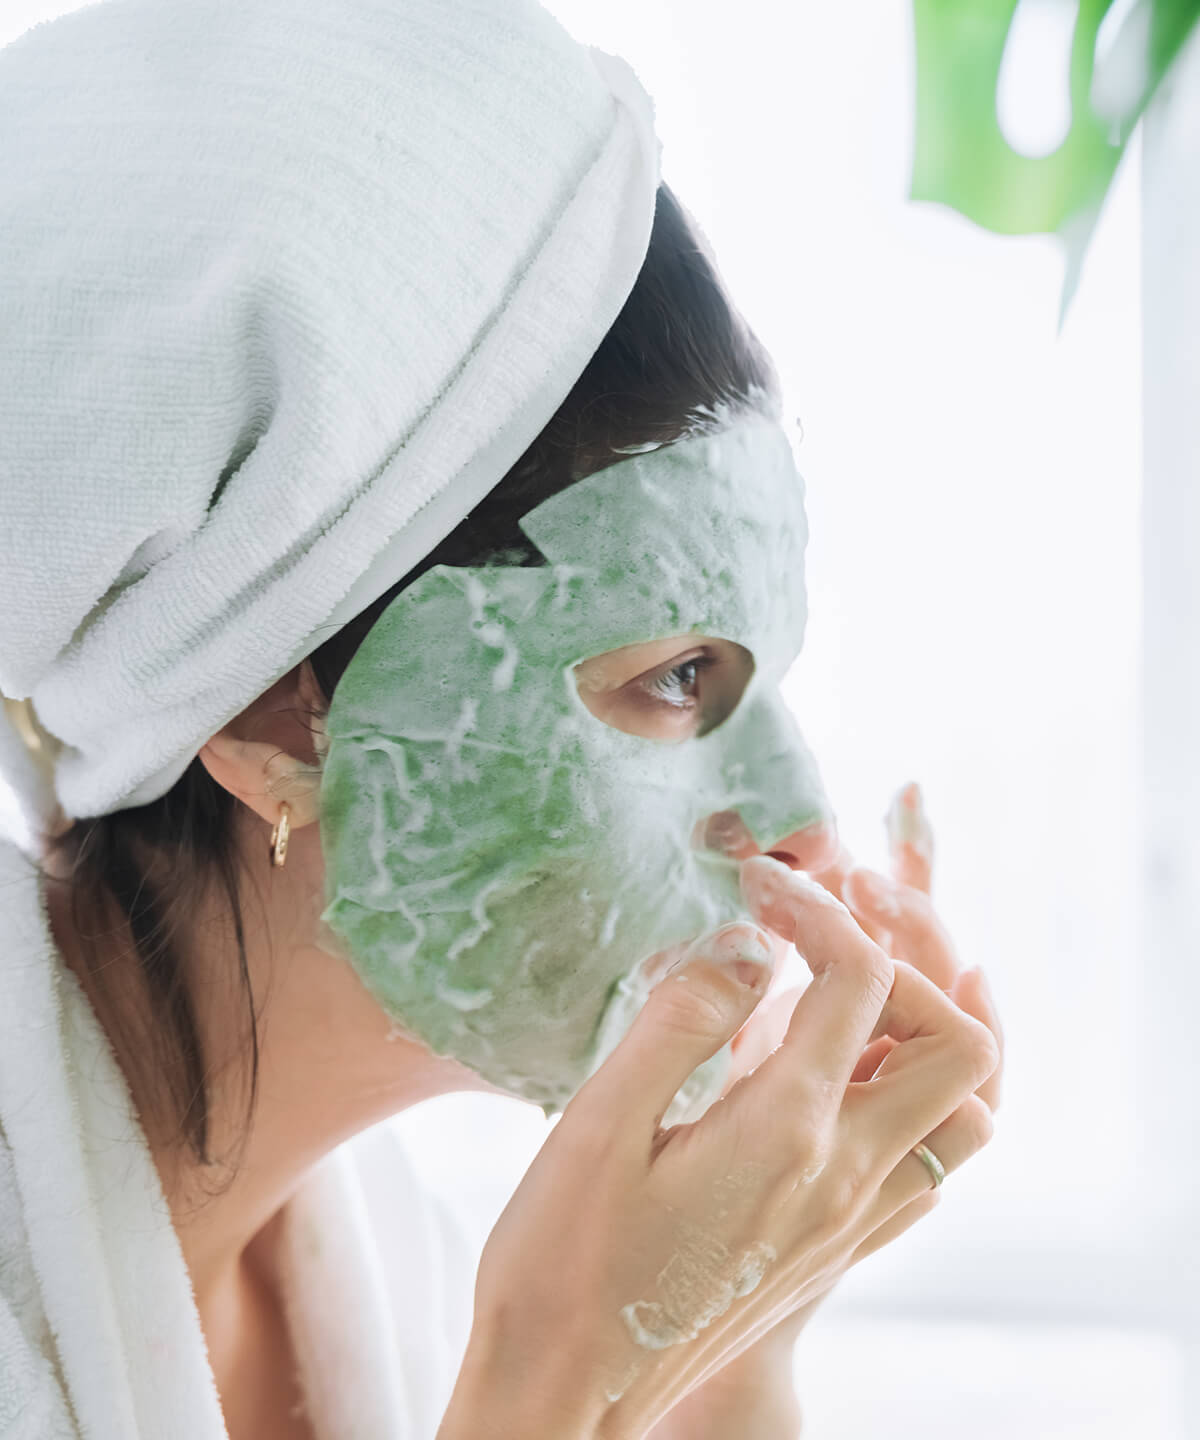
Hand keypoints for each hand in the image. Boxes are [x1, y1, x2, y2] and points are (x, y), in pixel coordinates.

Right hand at [440, 864, 998, 1439]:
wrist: (567, 1396)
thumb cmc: (561, 1261)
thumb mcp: (599, 1122)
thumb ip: (684, 1017)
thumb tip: (754, 940)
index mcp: (783, 1131)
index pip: (859, 978)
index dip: (817, 907)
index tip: (759, 883)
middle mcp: (841, 1177)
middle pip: (957, 1044)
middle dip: (907, 966)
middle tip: (829, 936)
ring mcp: (848, 1221)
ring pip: (961, 1113)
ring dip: (920, 1038)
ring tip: (838, 1002)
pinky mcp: (835, 1250)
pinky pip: (925, 1166)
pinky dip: (907, 1101)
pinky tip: (831, 1082)